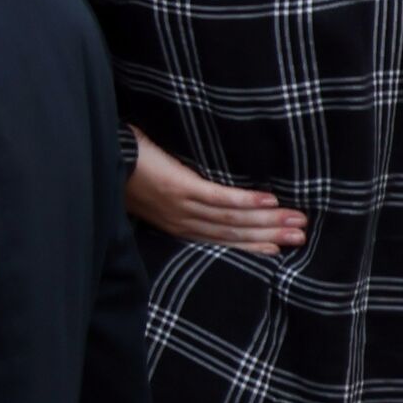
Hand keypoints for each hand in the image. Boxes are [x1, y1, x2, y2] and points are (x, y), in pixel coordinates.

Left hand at [126, 130, 305, 256]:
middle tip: (301, 236)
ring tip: (297, 220)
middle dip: (269, 235)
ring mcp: (181, 206)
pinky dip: (245, 201)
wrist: (100, 154)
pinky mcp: (179, 188)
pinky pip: (218, 198)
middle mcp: (181, 222)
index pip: (220, 240)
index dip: (251, 245)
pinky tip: (269, 201)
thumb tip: (205, 192)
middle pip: (232, 234)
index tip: (279, 248)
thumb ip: (179, 197)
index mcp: (175, 225)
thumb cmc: (126, 168)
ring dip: (267, 221)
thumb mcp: (154, 192)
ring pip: (231, 220)